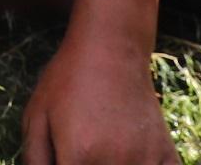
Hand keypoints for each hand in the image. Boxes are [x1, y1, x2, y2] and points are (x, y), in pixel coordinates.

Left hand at [22, 30, 178, 164]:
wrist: (111, 47)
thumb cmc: (68, 80)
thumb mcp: (36, 116)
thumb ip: (35, 159)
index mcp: (79, 156)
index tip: (67, 161)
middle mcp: (115, 162)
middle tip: (83, 156)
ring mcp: (144, 159)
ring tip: (102, 156)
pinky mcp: (165, 154)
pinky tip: (134, 161)